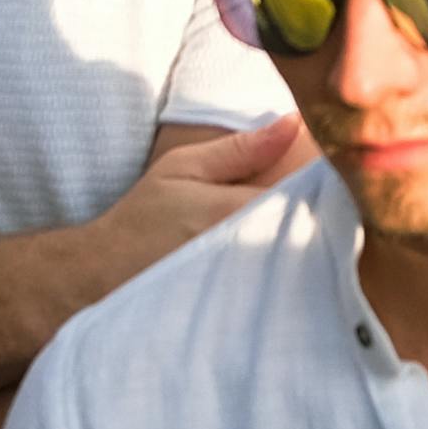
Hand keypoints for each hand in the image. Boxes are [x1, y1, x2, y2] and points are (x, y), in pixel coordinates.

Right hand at [106, 111, 310, 266]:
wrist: (106, 276)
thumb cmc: (144, 218)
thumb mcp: (184, 168)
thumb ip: (240, 149)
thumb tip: (292, 122)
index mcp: (236, 211)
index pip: (305, 192)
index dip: (321, 180)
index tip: (322, 170)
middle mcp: (248, 251)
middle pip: (310, 227)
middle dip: (318, 209)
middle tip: (316, 196)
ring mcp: (249, 284)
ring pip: (301, 255)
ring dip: (306, 237)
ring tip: (294, 225)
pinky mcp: (245, 306)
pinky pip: (283, 280)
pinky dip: (289, 264)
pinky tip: (280, 255)